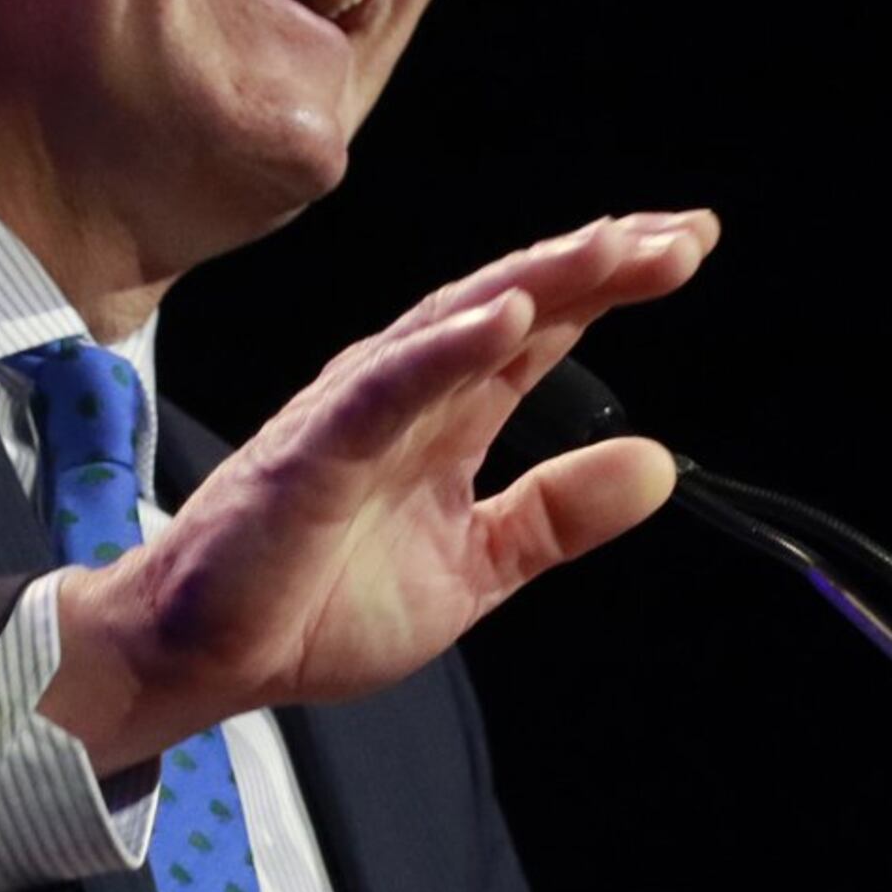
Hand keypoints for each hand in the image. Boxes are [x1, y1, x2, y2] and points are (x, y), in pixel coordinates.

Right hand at [40, 212, 716, 772]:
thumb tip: (657, 464)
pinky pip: (385, 390)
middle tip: (682, 234)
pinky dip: (443, 351)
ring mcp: (356, 413)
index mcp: (448, 417)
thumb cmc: (314, 603)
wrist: (204, 656)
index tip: (687, 246)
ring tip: (613, 249)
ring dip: (537, 283)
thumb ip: (557, 515)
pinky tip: (502, 320)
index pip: (542, 330)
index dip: (611, 284)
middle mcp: (406, 393)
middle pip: (513, 306)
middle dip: (596, 265)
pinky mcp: (311, 452)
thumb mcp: (474, 565)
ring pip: (456, 326)